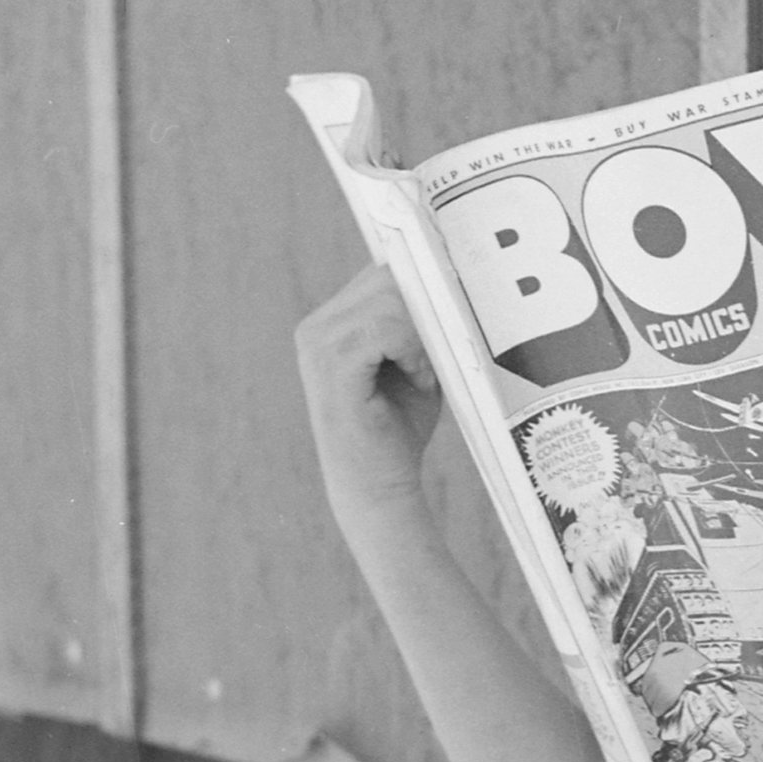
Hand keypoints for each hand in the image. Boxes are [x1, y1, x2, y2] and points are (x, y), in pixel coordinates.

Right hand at [295, 262, 442, 523]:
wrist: (377, 487)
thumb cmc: (398, 428)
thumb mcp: (413, 363)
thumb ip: (419, 322)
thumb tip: (444, 278)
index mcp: (331, 322)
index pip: (382, 274)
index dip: (422, 291)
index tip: (445, 324)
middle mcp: (316, 328)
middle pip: (387, 278)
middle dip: (425, 312)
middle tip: (434, 357)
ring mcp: (318, 344)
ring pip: (391, 301)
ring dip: (421, 336)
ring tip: (422, 374)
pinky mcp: (332, 365)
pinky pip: (386, 329)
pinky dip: (414, 352)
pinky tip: (418, 381)